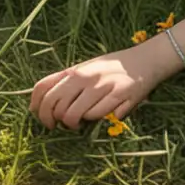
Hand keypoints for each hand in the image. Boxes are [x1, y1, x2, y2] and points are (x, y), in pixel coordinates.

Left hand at [30, 41, 176, 129]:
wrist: (148, 59)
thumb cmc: (113, 67)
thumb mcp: (86, 68)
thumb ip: (64, 81)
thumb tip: (37, 102)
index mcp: (76, 70)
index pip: (43, 89)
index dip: (37, 108)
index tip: (43, 118)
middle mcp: (86, 77)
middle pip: (55, 106)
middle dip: (53, 121)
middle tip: (60, 125)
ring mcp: (103, 86)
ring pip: (74, 115)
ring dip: (74, 123)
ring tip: (80, 122)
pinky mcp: (120, 95)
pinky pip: (98, 115)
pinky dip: (96, 119)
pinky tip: (102, 114)